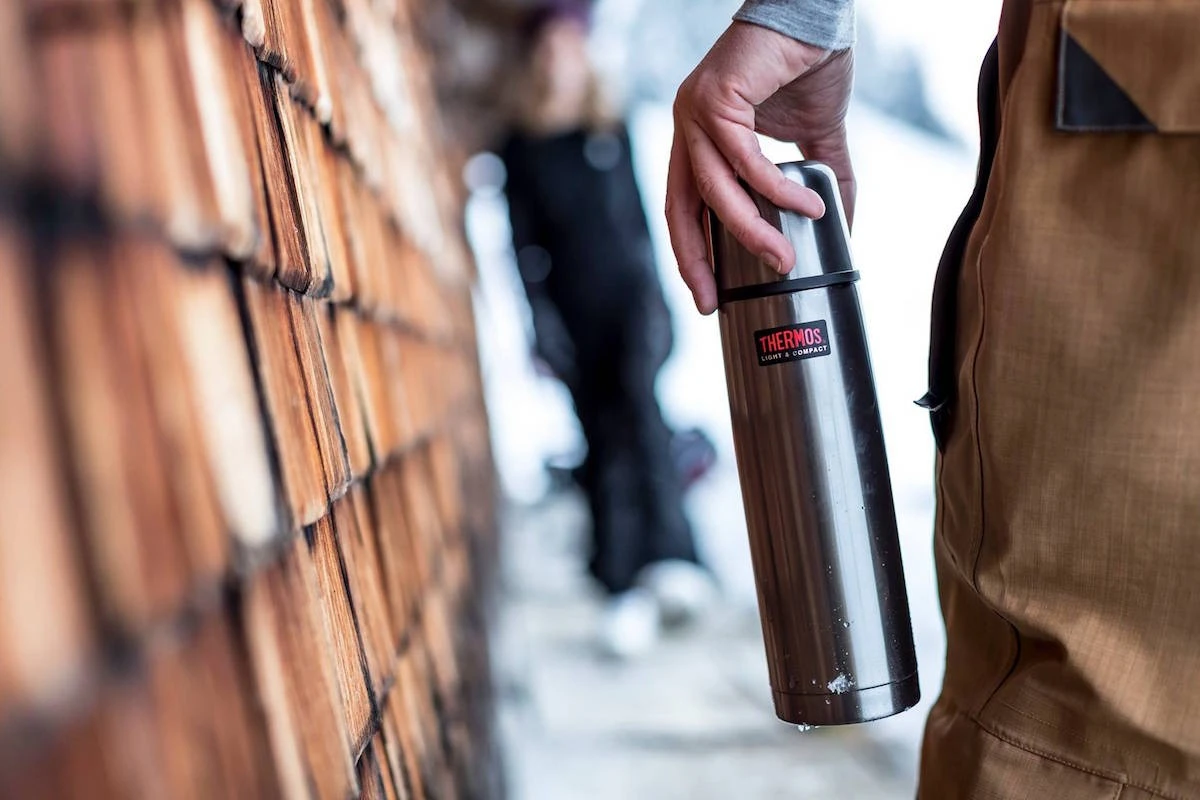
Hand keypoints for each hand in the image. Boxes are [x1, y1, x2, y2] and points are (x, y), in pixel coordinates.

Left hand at [666, 22, 854, 313]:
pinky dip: (775, 190)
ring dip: (751, 231)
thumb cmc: (806, 67)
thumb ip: (822, 180)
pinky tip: (807, 205)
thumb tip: (842, 228)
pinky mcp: (717, 97)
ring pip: (715, 191)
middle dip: (694, 261)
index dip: (691, 254)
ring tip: (785, 258)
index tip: (707, 294)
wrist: (818, 14)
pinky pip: (745, 160)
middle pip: (681, 209)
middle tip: (713, 300)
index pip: (684, 208)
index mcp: (700, 140)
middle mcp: (689, 128)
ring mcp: (696, 112)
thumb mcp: (814, 138)